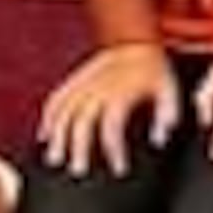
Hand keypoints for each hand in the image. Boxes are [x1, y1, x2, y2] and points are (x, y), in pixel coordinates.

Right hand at [42, 42, 179, 177]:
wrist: (134, 41)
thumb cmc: (151, 70)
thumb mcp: (168, 89)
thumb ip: (166, 115)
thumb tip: (159, 139)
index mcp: (120, 93)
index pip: (113, 127)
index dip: (114, 150)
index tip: (120, 170)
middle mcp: (98, 88)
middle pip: (82, 121)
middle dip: (78, 148)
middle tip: (78, 171)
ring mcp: (83, 83)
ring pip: (64, 111)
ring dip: (57, 137)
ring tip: (55, 159)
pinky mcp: (74, 80)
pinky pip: (56, 98)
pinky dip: (48, 117)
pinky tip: (44, 136)